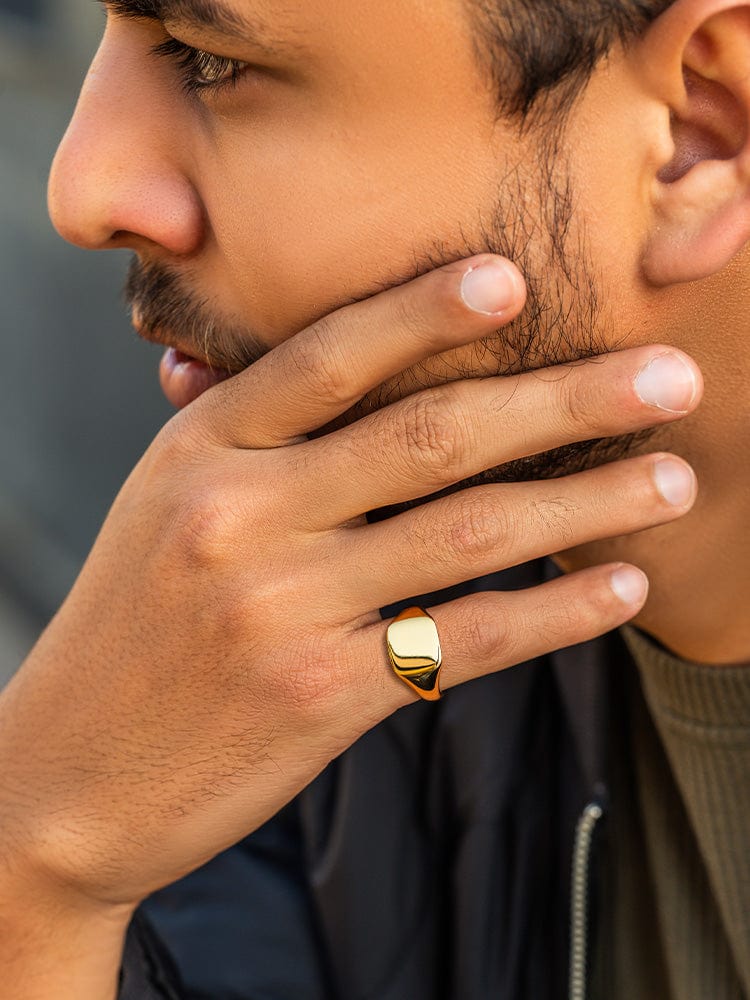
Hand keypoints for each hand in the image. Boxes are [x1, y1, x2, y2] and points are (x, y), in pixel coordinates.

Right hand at [0, 255, 699, 914]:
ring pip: (468, 535)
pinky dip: (554, 612)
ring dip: (587, 502)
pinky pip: (464, 640)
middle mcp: (241, 517)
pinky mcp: (320, 698)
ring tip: (673, 478)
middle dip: (562, 400)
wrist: (66, 775)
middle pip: (428, 438)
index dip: (423, 311)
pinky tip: (619, 588)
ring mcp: (283, 610)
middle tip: (667, 377)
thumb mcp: (162, 504)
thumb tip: (340, 363)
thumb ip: (247, 437)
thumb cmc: (130, 626)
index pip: (325, 359)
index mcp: (199, 451)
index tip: (514, 277)